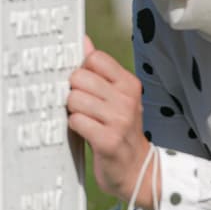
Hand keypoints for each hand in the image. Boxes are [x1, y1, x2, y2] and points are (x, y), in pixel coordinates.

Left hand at [66, 36, 155, 209]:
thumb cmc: (119, 129)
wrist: (137, 170)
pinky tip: (86, 133)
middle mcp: (126, 99)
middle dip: (74, 92)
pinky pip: (75, 120)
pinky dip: (74, 126)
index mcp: (129, 84)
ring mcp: (119, 120)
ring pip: (74, 98)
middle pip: (78, 76)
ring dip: (73, 111)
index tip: (86, 86)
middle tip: (84, 107)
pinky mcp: (107, 140)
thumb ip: (99, 69)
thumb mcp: (115, 96)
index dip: (82, 70)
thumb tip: (83, 39)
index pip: (94, 58)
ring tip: (86, 121)